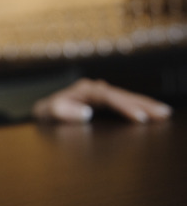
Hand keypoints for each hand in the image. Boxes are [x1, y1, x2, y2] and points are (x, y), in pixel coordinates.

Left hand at [32, 78, 171, 123]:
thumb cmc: (46, 112)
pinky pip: (123, 101)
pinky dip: (137, 106)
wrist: (42, 111)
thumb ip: (63, 112)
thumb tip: (86, 113)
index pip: (109, 97)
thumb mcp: (48, 113)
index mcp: (84, 90)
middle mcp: (94, 89)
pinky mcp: (102, 100)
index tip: (139, 117)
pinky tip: (150, 111)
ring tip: (163, 113)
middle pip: (122, 95)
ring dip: (144, 104)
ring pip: (125, 97)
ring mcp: (99, 93)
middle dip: (143, 104)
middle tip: (163, 113)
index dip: (125, 106)